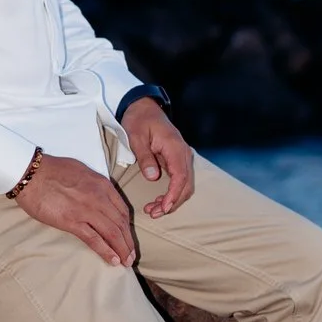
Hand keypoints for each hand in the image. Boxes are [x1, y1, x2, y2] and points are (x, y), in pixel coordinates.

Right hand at [13, 153, 135, 266]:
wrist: (31, 173)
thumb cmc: (51, 170)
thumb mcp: (81, 172)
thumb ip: (93, 185)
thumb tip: (96, 196)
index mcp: (102, 185)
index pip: (123, 210)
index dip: (128, 227)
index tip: (128, 238)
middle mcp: (99, 197)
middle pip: (121, 224)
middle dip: (128, 242)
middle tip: (131, 256)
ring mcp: (86, 210)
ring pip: (112, 233)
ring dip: (122, 249)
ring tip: (125, 261)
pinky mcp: (72, 221)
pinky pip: (94, 239)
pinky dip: (106, 251)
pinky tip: (113, 260)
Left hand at [122, 97, 195, 218]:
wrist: (142, 107)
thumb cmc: (138, 120)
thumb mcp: (136, 136)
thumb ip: (144, 157)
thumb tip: (152, 177)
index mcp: (175, 148)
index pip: (180, 177)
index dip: (173, 195)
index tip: (163, 208)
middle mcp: (183, 154)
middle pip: (185, 185)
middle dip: (172, 203)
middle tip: (153, 213)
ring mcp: (181, 157)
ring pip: (184, 185)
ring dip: (171, 200)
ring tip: (153, 210)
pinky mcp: (176, 160)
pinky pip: (179, 181)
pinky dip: (171, 194)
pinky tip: (158, 201)